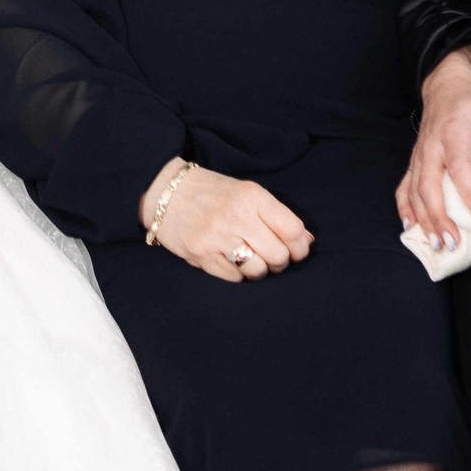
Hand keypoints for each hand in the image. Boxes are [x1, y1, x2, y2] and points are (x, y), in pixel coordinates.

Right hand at [139, 159, 312, 282]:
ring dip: (259, 270)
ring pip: (257, 271)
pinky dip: (237, 274)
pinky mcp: (201, 255)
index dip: (301, 247)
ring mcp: (217, 237)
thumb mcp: (245, 192)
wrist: (165, 191)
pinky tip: (230, 260)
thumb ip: (275, 214)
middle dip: (281, 262)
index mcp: (251, 196)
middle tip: (273, 257)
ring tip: (251, 259)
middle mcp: (236, 216)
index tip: (297, 250)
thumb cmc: (212, 192)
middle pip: (278, 255)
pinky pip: (234, 279)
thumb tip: (306, 241)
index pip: (292, 230)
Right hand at [398, 45, 470, 249]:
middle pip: (430, 187)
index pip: (459, 168)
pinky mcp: (414, 162)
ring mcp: (419, 157)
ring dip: (424, 220)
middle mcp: (431, 148)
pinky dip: (405, 209)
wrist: (445, 88)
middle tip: (453, 242)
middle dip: (439, 217)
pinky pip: (404, 187)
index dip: (470, 193)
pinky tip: (412, 228)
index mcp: (451, 135)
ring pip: (415, 192)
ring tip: (437, 243)